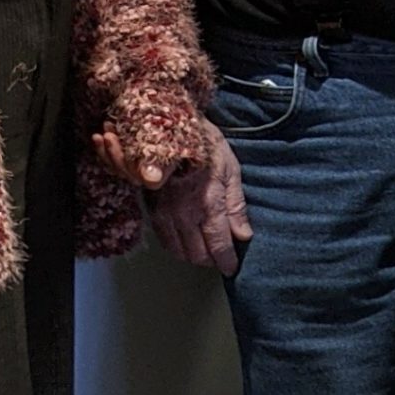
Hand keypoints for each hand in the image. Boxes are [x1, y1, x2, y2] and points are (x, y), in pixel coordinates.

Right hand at [109, 117, 252, 274]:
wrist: (169, 126)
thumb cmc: (205, 145)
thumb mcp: (230, 170)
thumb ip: (236, 206)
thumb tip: (243, 235)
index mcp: (206, 204)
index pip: (218, 246)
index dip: (226, 261)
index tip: (232, 268)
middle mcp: (182, 213)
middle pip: (197, 254)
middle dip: (211, 260)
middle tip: (221, 257)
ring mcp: (163, 212)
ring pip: (178, 251)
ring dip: (193, 255)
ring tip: (206, 250)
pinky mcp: (150, 209)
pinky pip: (163, 239)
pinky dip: (176, 246)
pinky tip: (187, 240)